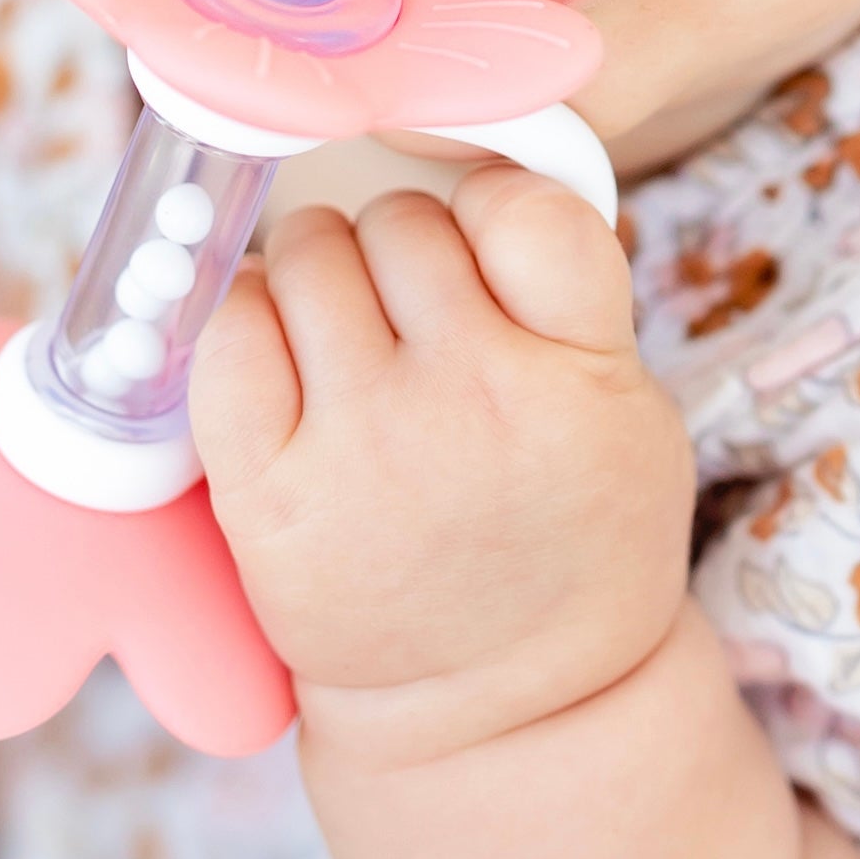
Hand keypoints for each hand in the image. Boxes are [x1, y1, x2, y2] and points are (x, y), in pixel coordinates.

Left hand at [191, 165, 693, 768]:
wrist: (511, 707)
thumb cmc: (569, 532)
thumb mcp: (630, 409)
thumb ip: (568, 291)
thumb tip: (469, 152)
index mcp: (579, 377)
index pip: (522, 207)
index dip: (492, 204)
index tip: (482, 242)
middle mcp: (470, 404)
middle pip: (400, 222)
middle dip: (399, 245)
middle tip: (406, 301)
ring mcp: (362, 451)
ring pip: (309, 257)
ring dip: (319, 269)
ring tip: (341, 323)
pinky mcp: (269, 501)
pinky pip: (229, 337)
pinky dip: (248, 320)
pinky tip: (280, 349)